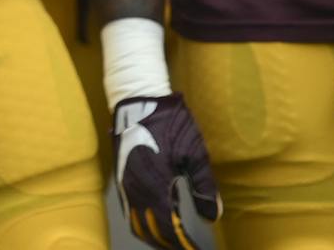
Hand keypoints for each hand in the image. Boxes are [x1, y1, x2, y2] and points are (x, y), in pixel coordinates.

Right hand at [113, 94, 220, 249]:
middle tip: (186, 246)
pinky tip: (154, 220)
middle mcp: (136, 191)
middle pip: (150, 232)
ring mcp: (126, 185)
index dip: (184, 244)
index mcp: (156, 188)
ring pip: (136, 223)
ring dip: (153, 236)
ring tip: (171, 241)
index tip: (197, 249)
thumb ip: (204, 187)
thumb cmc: (169, 123)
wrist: (137, 100)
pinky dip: (141, 223)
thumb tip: (212, 215)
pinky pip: (128, 210)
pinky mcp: (121, 177)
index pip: (169, 229)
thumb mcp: (194, 153)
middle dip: (169, 244)